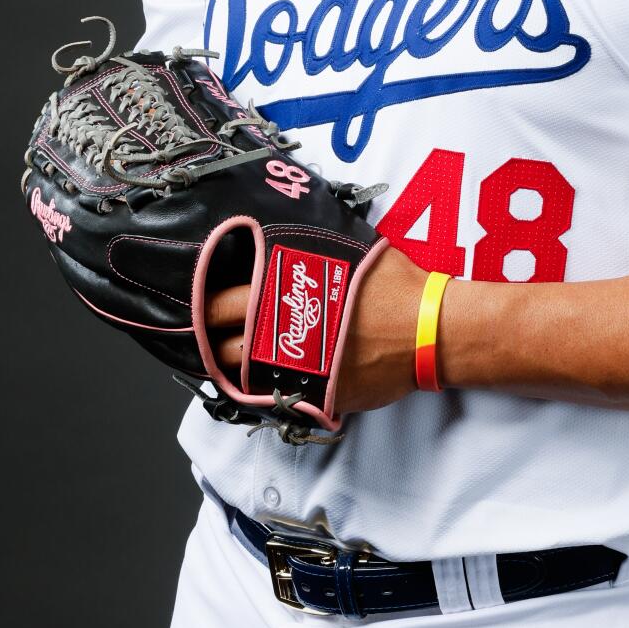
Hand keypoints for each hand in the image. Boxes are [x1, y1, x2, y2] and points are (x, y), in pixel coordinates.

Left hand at [203, 244, 431, 415]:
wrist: (431, 331)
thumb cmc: (395, 285)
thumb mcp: (351, 249)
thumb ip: (313, 245)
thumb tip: (291, 229)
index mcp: (286, 298)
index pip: (226, 305)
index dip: (206, 307)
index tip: (198, 304)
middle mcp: (286, 339)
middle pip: (226, 346)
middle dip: (210, 342)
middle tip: (203, 335)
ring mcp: (301, 373)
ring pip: (247, 378)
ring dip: (233, 369)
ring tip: (226, 359)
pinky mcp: (319, 398)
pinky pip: (279, 397)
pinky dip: (267, 389)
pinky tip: (262, 380)